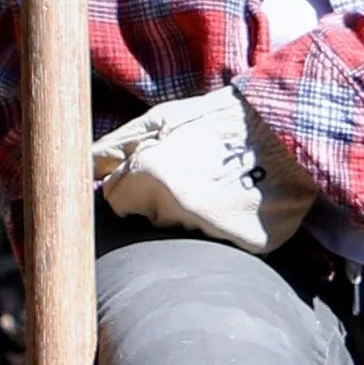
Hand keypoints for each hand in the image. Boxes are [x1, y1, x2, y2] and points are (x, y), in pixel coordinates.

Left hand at [92, 90, 316, 257]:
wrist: (287, 125)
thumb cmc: (217, 119)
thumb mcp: (161, 120)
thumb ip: (113, 149)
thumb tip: (76, 169)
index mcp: (149, 174)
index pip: (116, 202)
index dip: (135, 186)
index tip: (160, 172)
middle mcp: (176, 208)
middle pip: (150, 220)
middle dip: (163, 203)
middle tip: (197, 174)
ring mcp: (212, 230)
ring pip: (183, 234)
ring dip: (195, 217)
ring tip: (220, 186)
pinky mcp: (246, 244)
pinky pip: (221, 245)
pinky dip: (227, 230)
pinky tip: (240, 204)